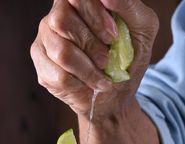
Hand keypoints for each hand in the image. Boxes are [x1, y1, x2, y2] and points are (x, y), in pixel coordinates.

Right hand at [31, 0, 159, 143]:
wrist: (117, 94)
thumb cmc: (128, 59)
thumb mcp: (142, 29)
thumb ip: (129, 6)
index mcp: (80, 1)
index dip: (94, 16)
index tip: (112, 37)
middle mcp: (57, 16)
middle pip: (61, 20)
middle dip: (91, 45)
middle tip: (107, 60)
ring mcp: (45, 41)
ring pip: (61, 52)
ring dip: (88, 70)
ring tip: (102, 77)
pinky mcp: (42, 66)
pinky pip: (58, 76)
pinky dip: (81, 84)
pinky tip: (88, 85)